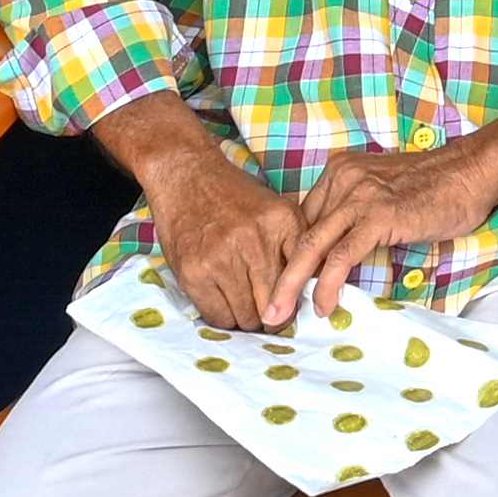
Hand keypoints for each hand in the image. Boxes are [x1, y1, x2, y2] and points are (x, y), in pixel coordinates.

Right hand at [143, 144, 308, 332]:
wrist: (188, 176)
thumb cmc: (235, 197)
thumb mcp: (275, 209)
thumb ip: (293, 245)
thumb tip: (309, 291)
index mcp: (283, 222)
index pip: (301, 279)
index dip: (297, 302)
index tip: (293, 310)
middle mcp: (254, 239)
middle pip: (274, 304)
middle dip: (274, 319)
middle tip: (271, 319)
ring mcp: (222, 256)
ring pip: (246, 316)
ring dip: (248, 321)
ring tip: (247, 310)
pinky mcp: (194, 272)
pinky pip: (218, 315)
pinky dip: (225, 318)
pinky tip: (227, 305)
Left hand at [276, 140, 497, 320]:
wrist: (471, 171)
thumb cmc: (434, 187)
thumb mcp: (382, 194)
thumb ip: (355, 216)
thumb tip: (334, 258)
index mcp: (340, 172)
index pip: (303, 221)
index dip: (292, 259)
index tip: (285, 289)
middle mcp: (342, 179)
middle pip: (299, 234)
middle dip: (279, 276)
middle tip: (268, 310)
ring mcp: (360, 196)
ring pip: (313, 246)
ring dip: (292, 286)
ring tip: (282, 314)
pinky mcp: (379, 215)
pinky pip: (343, 255)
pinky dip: (329, 283)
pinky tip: (325, 304)